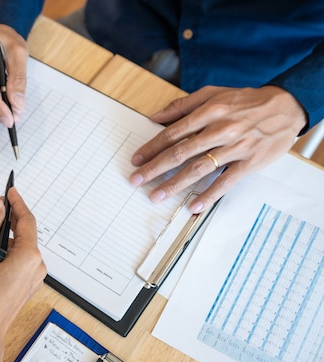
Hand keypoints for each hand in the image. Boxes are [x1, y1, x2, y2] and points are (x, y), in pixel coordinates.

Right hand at [0, 187, 45, 337]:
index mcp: (29, 256)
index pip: (27, 220)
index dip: (17, 203)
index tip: (10, 190)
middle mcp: (37, 265)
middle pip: (24, 233)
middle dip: (7, 222)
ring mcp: (34, 277)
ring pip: (20, 248)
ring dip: (3, 239)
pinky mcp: (27, 285)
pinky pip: (19, 260)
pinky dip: (5, 253)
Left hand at [129, 85, 306, 212]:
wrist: (287, 106)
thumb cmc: (246, 101)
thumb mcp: (213, 93)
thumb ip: (182, 105)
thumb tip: (155, 117)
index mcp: (209, 112)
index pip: (173, 133)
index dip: (152, 147)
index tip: (137, 159)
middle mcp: (220, 130)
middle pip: (180, 152)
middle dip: (155, 168)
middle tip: (137, 179)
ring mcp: (235, 147)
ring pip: (199, 168)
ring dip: (175, 184)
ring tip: (156, 195)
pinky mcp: (250, 162)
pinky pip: (226, 182)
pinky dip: (209, 195)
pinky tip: (193, 206)